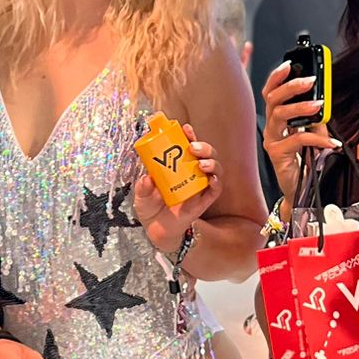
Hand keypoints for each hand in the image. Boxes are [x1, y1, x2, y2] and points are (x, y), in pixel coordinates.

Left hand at [133, 122, 221, 256]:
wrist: (157, 229)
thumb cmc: (150, 206)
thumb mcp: (142, 195)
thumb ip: (143, 187)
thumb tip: (147, 178)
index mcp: (177, 164)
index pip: (186, 144)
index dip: (188, 135)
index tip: (185, 128)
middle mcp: (191, 171)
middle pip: (205, 153)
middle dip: (203, 146)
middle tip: (192, 146)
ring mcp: (199, 185)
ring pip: (214, 167)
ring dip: (211, 161)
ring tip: (201, 163)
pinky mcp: (204, 200)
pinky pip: (215, 189)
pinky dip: (216, 182)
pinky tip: (211, 179)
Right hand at [261, 61, 339, 200]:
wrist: (300, 190)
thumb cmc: (304, 162)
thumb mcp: (314, 135)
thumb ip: (316, 120)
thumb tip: (323, 104)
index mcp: (277, 119)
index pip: (271, 93)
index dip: (277, 77)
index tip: (289, 64)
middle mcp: (271, 128)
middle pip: (272, 100)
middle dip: (291, 87)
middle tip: (310, 81)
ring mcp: (272, 140)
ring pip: (280, 115)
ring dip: (300, 108)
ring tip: (318, 106)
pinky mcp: (277, 154)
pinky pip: (296, 139)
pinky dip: (317, 139)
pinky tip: (331, 142)